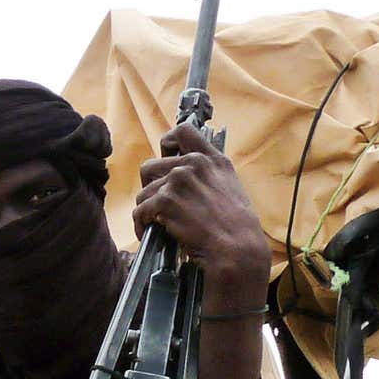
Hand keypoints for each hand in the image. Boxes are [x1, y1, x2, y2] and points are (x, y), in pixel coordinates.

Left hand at [132, 123, 270, 310]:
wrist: (237, 248)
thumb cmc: (237, 227)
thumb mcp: (231, 188)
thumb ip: (209, 175)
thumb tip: (187, 177)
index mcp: (212, 159)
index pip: (183, 131)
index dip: (167, 144)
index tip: (166, 159)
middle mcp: (194, 163)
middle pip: (151, 166)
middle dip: (150, 187)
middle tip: (158, 204)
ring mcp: (178, 180)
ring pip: (144, 192)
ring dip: (147, 210)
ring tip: (155, 224)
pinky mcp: (166, 200)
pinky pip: (140, 210)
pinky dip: (141, 224)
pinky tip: (149, 233)